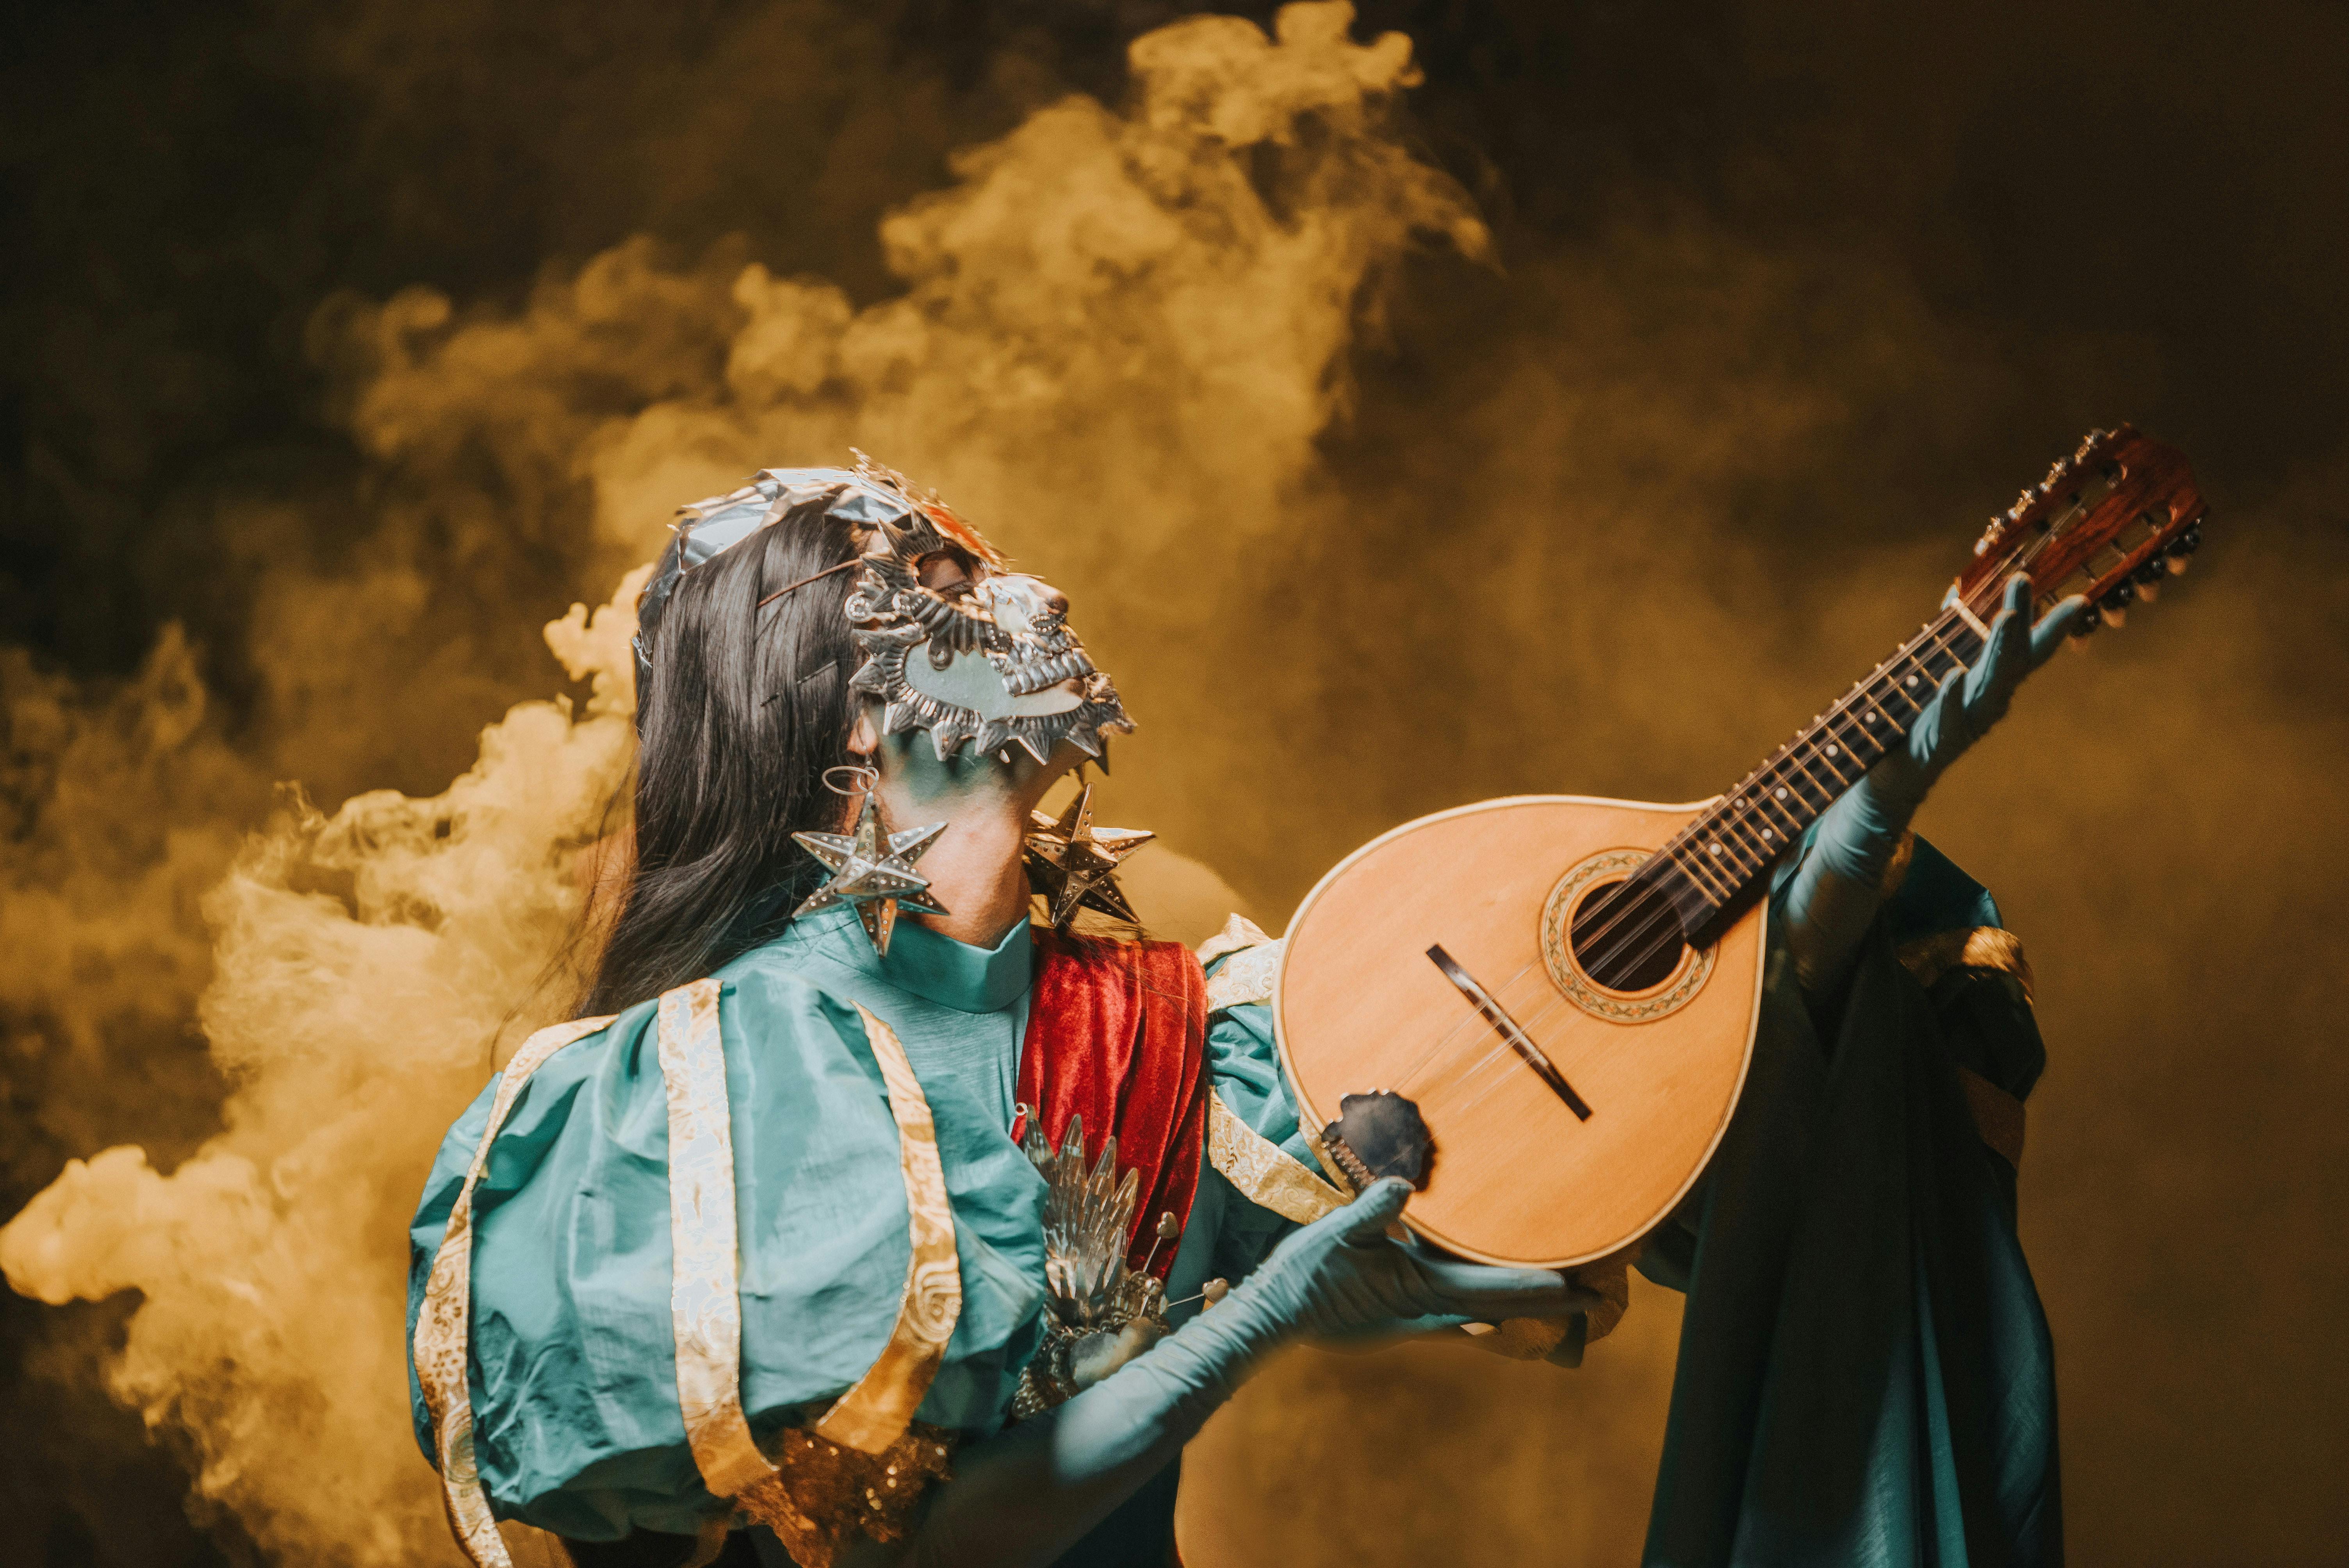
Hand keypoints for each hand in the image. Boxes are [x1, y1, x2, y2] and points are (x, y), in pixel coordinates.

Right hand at [1223, 1178, 1594, 1341]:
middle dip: (1545, 1302)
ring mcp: (1414, 1314)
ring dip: (1518, 1301)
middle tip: (1594, 1300)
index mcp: (1419, 1290)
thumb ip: (1371, 1212)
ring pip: (1480, 1307)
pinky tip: (1492, 1308)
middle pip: (1498, 1305)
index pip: (1489, 1289)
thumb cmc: (1303, 1277)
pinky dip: (1480, 1305)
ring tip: (1558, 1293)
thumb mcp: (1335, 1235)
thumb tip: (1400, 1186)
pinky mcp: (1399, 1310)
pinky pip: (1452, 1307)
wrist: (1273, 1315)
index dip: (1533, 1287)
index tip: (1576, 1288)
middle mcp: (1426, 1308)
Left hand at [1871, 574, 2085, 811]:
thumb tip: (1958, 590)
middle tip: (2023, 581)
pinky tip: (1955, 675)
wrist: (1894, 774)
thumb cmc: (1918, 715)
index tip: (2079, 599)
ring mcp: (1967, 722)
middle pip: (2013, 658)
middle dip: (2020, 618)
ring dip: (1999, 649)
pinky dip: (1951, 697)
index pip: (2028, 650)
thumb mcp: (1935, 667)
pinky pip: (1948, 719)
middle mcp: (1987, 701)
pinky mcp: (1939, 742)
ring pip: (1990, 685)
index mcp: (1990, 682)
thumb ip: (1951, 633)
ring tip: (2007, 617)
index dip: (2052, 627)